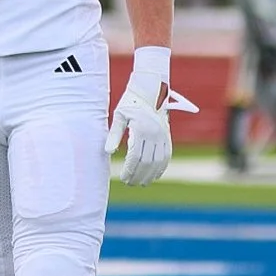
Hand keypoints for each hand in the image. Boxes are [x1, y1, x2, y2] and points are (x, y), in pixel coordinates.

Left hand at [106, 70, 197, 186]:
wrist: (150, 92)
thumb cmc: (130, 103)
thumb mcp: (119, 116)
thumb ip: (114, 134)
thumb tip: (108, 152)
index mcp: (141, 129)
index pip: (135, 156)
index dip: (129, 169)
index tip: (123, 177)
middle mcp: (154, 134)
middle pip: (147, 162)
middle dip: (138, 175)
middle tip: (130, 183)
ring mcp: (163, 136)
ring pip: (158, 161)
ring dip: (150, 175)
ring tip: (141, 183)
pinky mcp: (168, 137)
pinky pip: (167, 156)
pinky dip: (161, 168)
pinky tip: (154, 176)